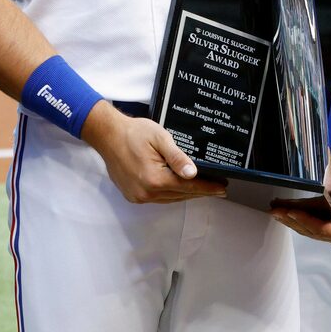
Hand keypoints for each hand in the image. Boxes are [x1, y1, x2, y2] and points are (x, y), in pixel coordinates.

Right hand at [81, 102, 226, 203]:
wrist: (108, 135)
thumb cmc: (133, 133)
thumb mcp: (160, 138)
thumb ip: (177, 157)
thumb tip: (193, 173)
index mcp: (154, 179)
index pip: (188, 186)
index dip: (208, 187)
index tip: (222, 187)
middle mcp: (145, 192)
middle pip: (180, 195)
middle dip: (200, 191)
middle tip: (218, 188)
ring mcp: (138, 196)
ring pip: (170, 198)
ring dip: (186, 194)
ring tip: (203, 189)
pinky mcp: (133, 196)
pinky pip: (158, 198)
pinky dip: (171, 194)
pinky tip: (180, 188)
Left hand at [273, 143, 330, 246]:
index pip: (325, 230)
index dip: (307, 222)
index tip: (292, 212)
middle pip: (313, 232)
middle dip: (293, 221)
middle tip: (277, 212)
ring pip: (307, 230)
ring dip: (290, 221)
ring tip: (275, 212)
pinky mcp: (322, 226)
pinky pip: (305, 225)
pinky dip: (293, 219)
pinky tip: (282, 213)